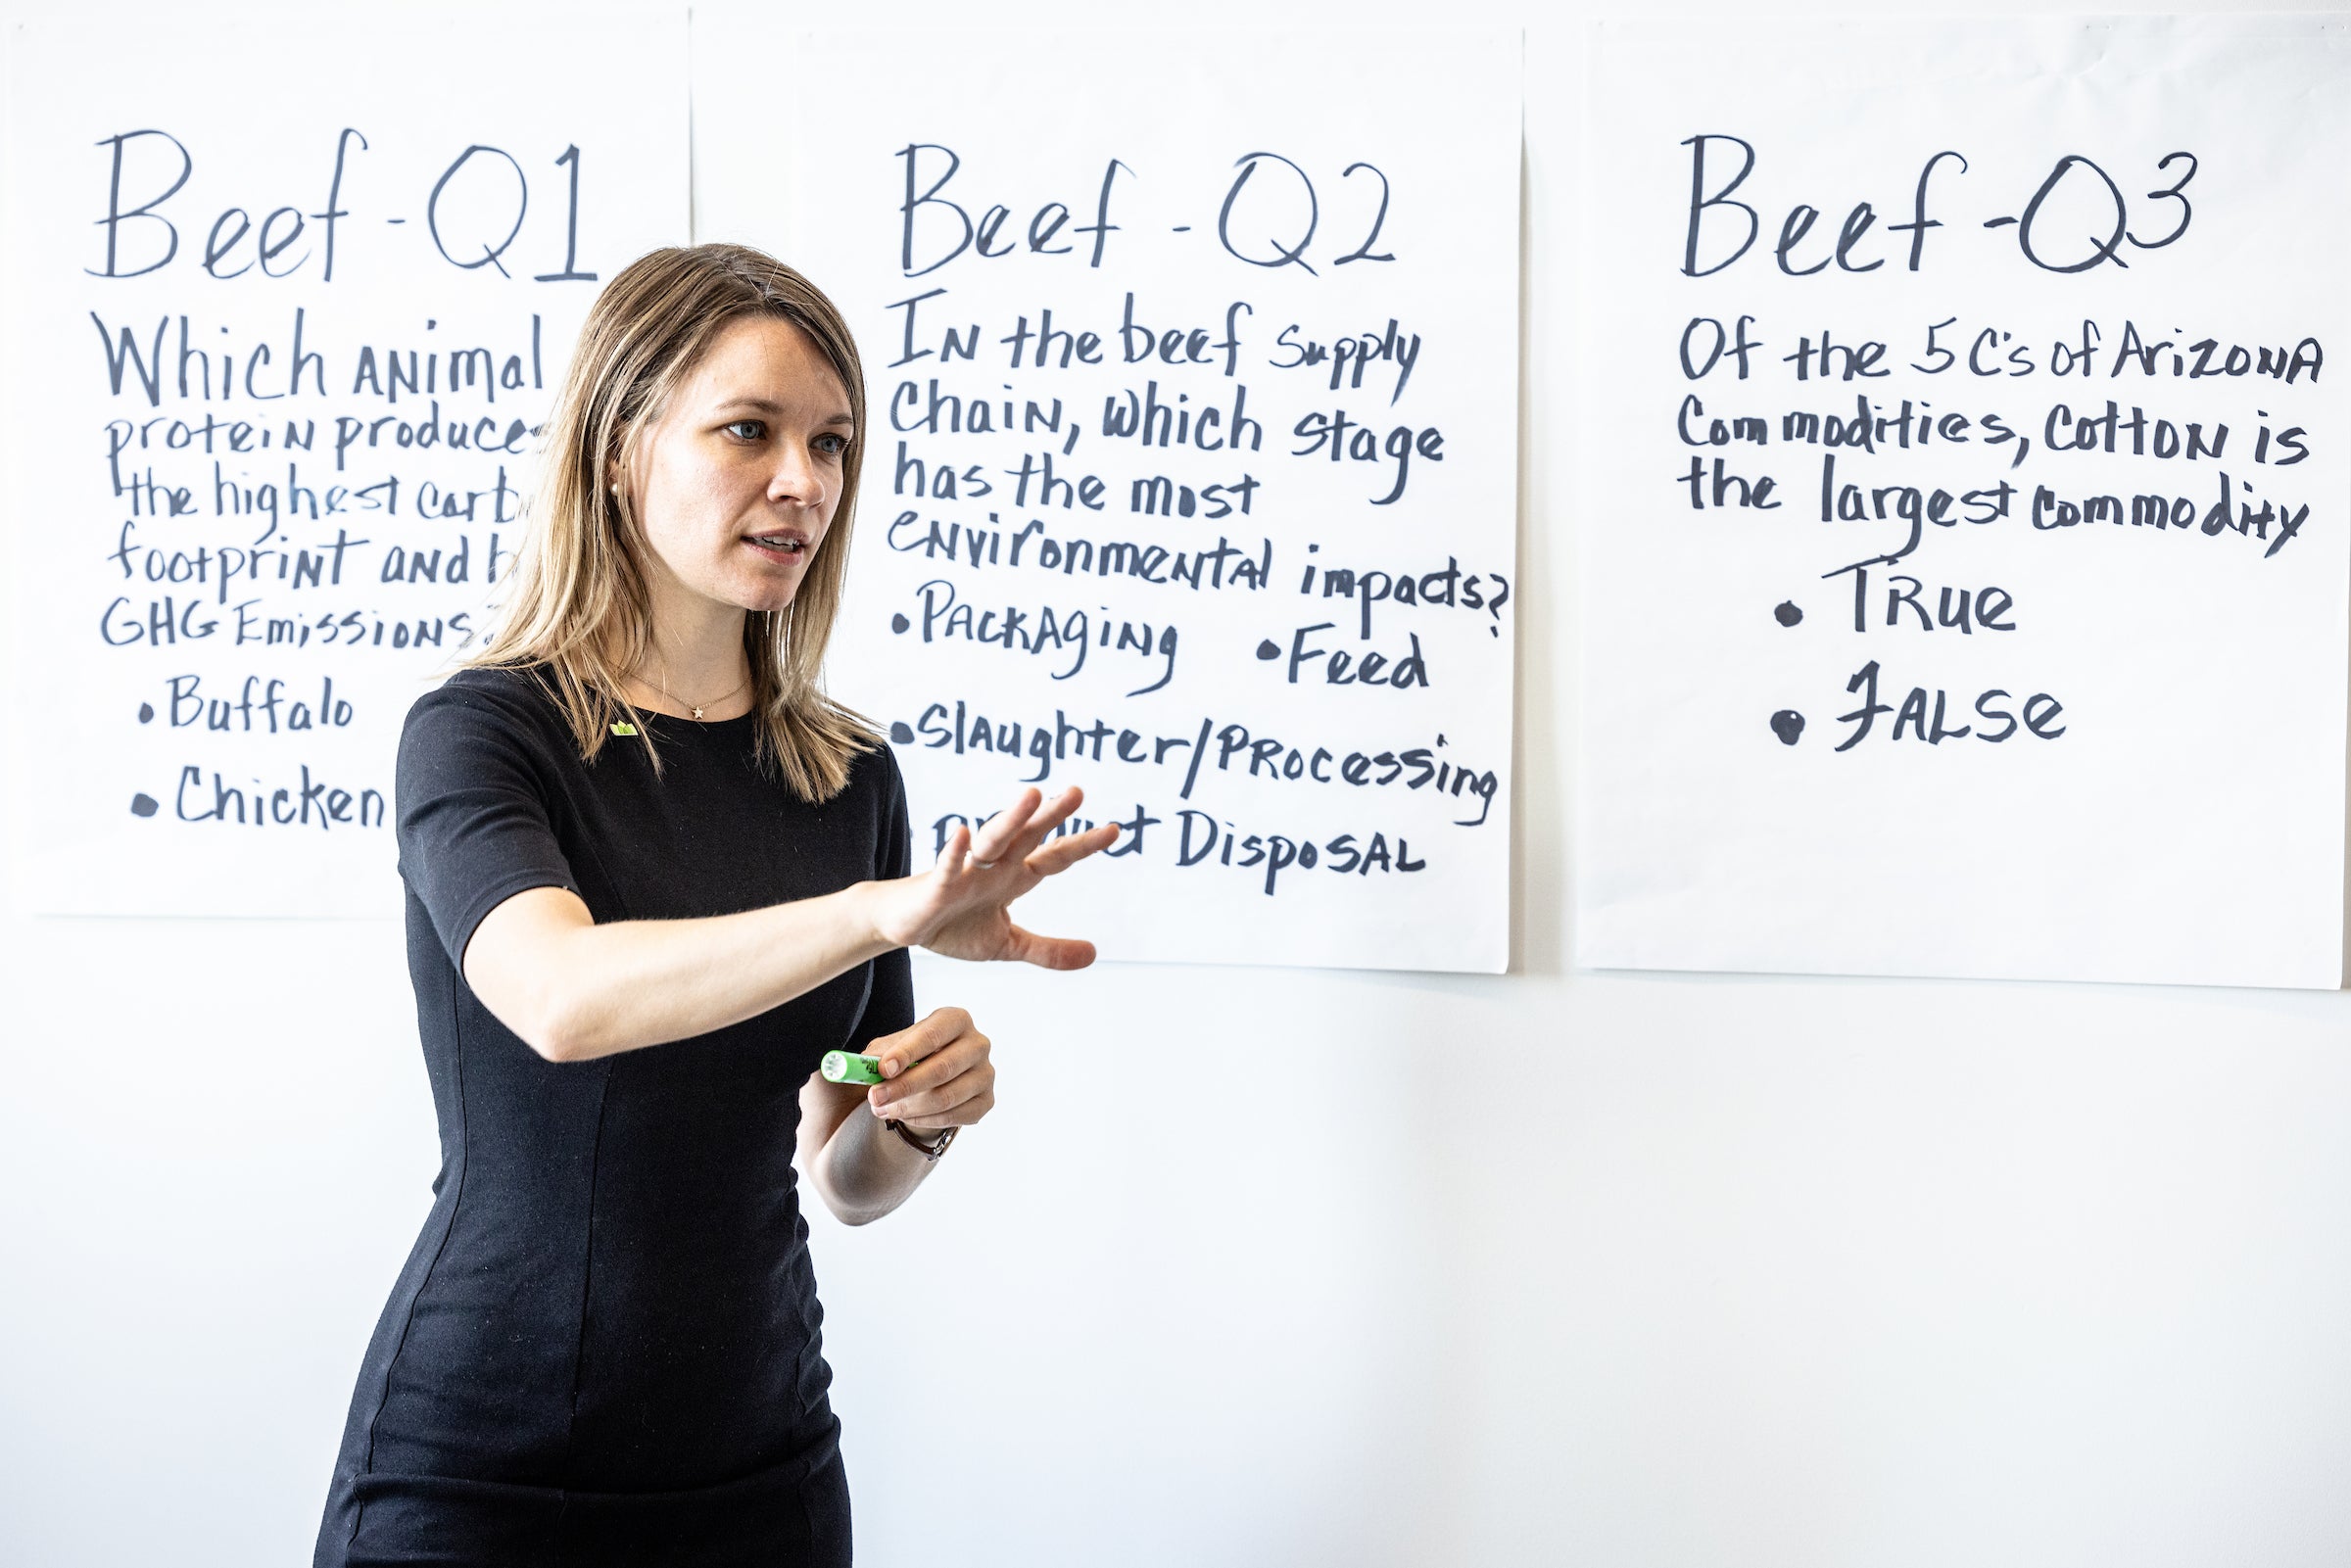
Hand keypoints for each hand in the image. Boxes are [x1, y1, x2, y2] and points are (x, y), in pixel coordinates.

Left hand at [864, 1007, 994, 1131]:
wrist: (932, 1079)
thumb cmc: (909, 1057)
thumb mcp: (891, 1048)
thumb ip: (877, 1055)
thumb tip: (859, 1067)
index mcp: (955, 1020)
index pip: (933, 1034)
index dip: (908, 1052)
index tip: (883, 1069)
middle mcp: (978, 1044)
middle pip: (942, 1068)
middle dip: (904, 1086)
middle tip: (875, 1098)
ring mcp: (986, 1074)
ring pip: (946, 1097)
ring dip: (908, 1107)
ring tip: (881, 1110)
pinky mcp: (987, 1101)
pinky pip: (954, 1117)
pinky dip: (924, 1121)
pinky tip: (905, 1117)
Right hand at [867, 786, 1118, 967]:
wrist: (904, 926)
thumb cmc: (954, 927)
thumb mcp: (1008, 945)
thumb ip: (1048, 950)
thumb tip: (1093, 954)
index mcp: (1013, 878)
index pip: (1054, 858)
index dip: (1082, 845)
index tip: (1115, 830)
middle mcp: (994, 867)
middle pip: (1027, 837)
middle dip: (1051, 816)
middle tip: (1077, 793)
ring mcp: (965, 873)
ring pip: (992, 841)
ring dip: (1011, 820)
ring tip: (1032, 796)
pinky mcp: (936, 886)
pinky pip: (947, 867)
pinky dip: (954, 852)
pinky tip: (962, 833)